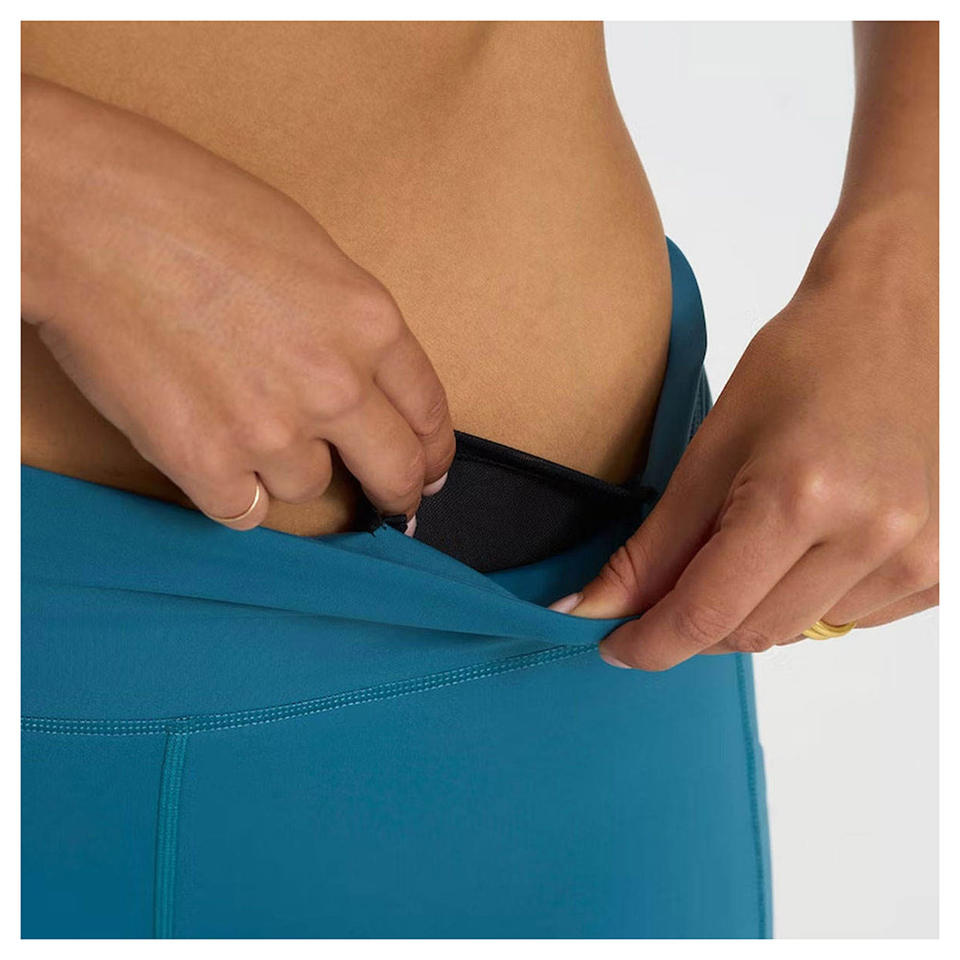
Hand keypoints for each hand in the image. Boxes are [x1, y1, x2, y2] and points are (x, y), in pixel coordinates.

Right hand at [21, 76, 454, 529]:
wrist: (88, 215)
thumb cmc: (190, 210)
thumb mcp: (310, 255)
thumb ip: (350, 329)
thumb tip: (366, 384)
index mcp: (369, 323)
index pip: (429, 412)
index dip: (433, 449)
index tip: (428, 467)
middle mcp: (333, 384)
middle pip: (395, 471)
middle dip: (398, 491)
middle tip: (391, 501)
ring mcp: (270, 430)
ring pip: (309, 487)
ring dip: (285, 465)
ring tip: (239, 411)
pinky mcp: (205, 464)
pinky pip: (245, 510)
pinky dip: (233, 489)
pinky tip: (212, 448)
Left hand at [553, 212, 937, 668]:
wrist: (908, 318)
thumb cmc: (807, 361)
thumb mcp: (714, 446)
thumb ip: (655, 544)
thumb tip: (597, 607)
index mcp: (801, 497)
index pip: (706, 614)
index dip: (650, 642)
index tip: (616, 646)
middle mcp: (872, 536)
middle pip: (751, 634)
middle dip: (696, 621)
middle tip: (675, 580)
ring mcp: (921, 556)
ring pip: (798, 632)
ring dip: (757, 605)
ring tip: (762, 532)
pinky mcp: (943, 568)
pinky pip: (851, 620)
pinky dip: (810, 598)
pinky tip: (813, 541)